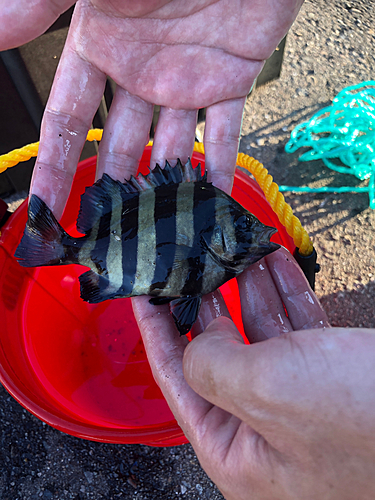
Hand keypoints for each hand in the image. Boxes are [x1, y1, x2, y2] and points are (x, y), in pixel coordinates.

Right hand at [1, 0, 302, 217]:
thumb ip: (37, 5)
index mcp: (99, 48)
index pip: (67, 121)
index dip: (54, 166)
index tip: (44, 209)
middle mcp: (139, 72)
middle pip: (119, 146)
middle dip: (112, 190)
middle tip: (107, 234)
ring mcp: (186, 81)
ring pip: (170, 148)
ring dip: (164, 189)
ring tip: (158, 232)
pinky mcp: (231, 81)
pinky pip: (223, 135)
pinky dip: (219, 169)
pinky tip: (209, 203)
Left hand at [133, 247, 374, 499]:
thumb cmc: (363, 421)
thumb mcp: (268, 392)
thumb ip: (213, 367)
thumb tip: (203, 340)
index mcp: (237, 451)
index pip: (179, 382)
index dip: (157, 334)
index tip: (143, 293)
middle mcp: (264, 429)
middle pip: (219, 353)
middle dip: (207, 303)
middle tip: (189, 261)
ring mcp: (301, 400)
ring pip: (260, 333)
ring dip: (247, 289)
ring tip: (231, 249)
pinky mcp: (332, 374)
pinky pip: (297, 327)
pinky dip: (284, 293)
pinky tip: (272, 261)